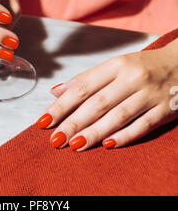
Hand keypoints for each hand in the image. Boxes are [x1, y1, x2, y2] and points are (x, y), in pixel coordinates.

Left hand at [37, 39, 177, 149]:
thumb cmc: (144, 66)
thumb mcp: (117, 65)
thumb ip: (88, 78)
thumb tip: (57, 91)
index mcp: (117, 65)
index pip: (84, 86)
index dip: (62, 104)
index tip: (45, 120)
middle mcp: (133, 78)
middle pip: (98, 103)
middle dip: (73, 122)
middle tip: (55, 139)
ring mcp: (150, 94)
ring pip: (118, 116)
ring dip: (94, 132)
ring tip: (74, 144)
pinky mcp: (165, 110)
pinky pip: (142, 126)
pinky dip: (124, 136)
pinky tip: (106, 145)